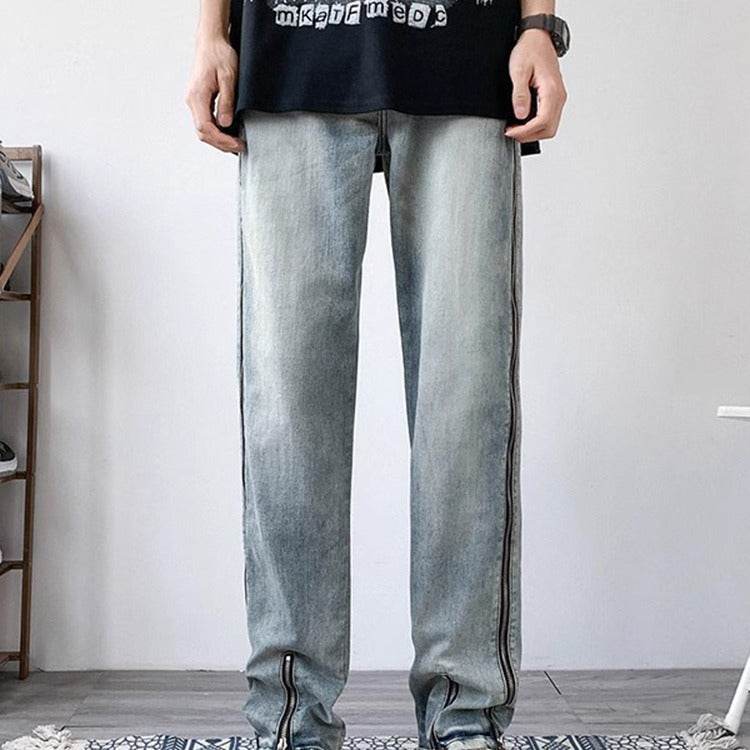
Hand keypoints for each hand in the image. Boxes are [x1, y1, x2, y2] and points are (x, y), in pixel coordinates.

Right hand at [186, 37, 244, 152]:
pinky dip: (217, 132)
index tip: (237, 144)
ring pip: (204, 130)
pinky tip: (229, 134)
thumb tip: (225, 123)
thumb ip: (227, 101)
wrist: (211, 42)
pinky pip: (206, 122)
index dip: (221, 140)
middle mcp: (192, 101)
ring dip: (219, 140)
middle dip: (221, 143)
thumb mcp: (228, 77)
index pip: (205, 127)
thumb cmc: (219, 55)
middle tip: (240, 147)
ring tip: (236, 144)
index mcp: (197, 96)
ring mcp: (194, 102)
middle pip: (203, 133)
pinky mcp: (200, 102)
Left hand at [504, 29, 566, 142]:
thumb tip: (520, 115)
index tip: (510, 131)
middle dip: (529, 136)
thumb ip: (520, 94)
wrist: (538, 37)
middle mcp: (559, 96)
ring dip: (533, 132)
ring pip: (550, 127)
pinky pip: (549, 119)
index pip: (543, 122)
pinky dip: (536, 125)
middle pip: (549, 129)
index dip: (525, 131)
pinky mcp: (555, 98)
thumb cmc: (529, 50)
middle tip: (511, 132)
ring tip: (516, 128)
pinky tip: (523, 122)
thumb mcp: (519, 71)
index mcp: (552, 90)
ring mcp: (559, 98)